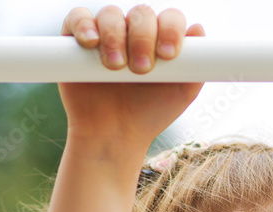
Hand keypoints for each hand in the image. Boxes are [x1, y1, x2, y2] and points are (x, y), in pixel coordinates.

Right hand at [60, 5, 204, 150]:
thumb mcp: (181, 95)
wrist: (113, 137)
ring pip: (110, 14)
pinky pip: (77, 18)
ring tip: (116, 67)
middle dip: (144, 38)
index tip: (168, 55)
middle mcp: (132, 32)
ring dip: (115, 37)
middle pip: (141, 14)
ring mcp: (104, 35)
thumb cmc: (148, 115)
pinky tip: (91, 42)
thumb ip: (195, 66)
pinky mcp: (74, 42)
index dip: (170, 29)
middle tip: (142, 69)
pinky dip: (83, 24)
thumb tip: (198, 28)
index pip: (169, 18)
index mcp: (159, 39)